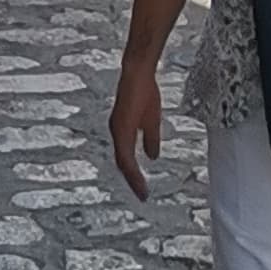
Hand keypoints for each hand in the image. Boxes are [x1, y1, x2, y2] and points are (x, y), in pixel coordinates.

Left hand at [108, 55, 164, 200]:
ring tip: (141, 191)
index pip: (126, 160)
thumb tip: (152, 156)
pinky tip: (136, 175)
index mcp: (123, 133)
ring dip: (132, 177)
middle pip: (123, 164)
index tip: (143, 190)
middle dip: (133, 181)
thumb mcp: (151, 121)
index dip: (134, 175)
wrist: (138, 73)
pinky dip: (130, 166)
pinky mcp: (120, 126)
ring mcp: (117, 130)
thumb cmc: (143, 91)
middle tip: (142, 196)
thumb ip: (151, 139)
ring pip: (122, 161)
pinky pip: (124, 152)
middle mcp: (117, 134)